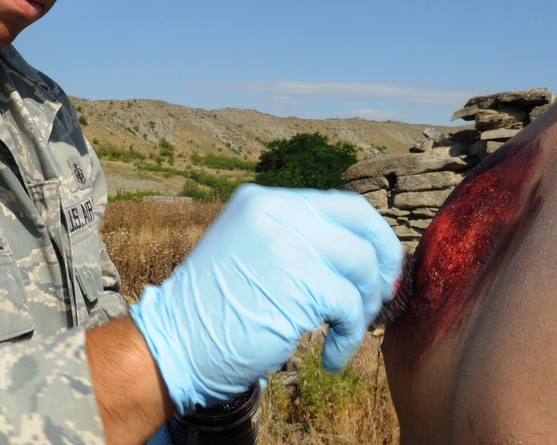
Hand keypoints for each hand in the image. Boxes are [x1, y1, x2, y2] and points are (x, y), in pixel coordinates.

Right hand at [130, 184, 402, 414]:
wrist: (173, 343)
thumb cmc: (213, 311)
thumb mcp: (248, 250)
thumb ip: (293, 238)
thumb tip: (359, 252)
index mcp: (262, 200)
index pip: (341, 204)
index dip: (372, 237)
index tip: (380, 270)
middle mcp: (275, 211)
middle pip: (361, 225)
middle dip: (383, 264)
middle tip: (382, 299)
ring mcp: (286, 243)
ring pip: (361, 266)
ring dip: (364, 307)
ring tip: (346, 332)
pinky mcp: (297, 282)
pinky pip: (350, 306)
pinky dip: (349, 337)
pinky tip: (331, 357)